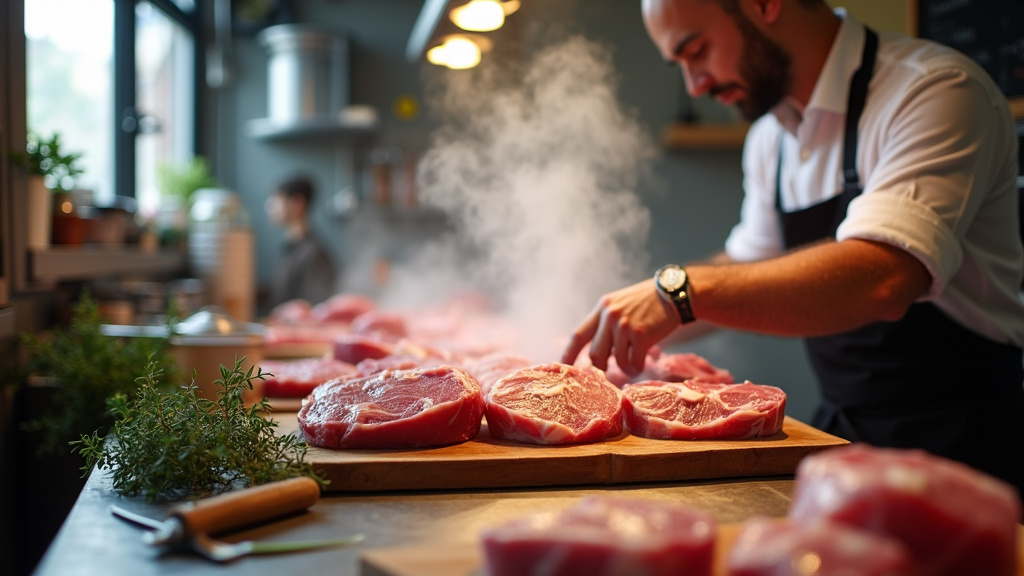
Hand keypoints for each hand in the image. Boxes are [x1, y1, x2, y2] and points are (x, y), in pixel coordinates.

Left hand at [561, 278, 679, 374]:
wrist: (674, 293)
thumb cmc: (648, 303)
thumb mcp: (621, 304)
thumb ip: (607, 323)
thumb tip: (596, 353)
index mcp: (602, 308)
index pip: (578, 334)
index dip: (568, 353)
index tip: (562, 366)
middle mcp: (610, 316)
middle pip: (594, 354)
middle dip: (601, 367)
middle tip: (610, 370)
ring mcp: (624, 325)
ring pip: (616, 361)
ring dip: (625, 367)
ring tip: (634, 362)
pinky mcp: (641, 335)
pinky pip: (633, 362)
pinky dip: (637, 367)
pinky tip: (643, 362)